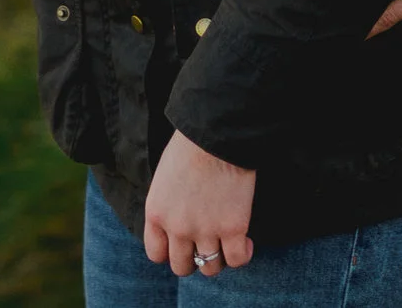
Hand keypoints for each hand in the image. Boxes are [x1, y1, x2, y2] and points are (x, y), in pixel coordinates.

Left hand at [143, 130, 254, 276]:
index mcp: (156, 213)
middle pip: (181, 266)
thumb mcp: (164, 178)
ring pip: (210, 268)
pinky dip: (242, 255)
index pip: (156, 254)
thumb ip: (166, 204)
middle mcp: (177, 228)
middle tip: (205, 244)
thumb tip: (176, 219)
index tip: (182, 243)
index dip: (170, 251)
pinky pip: (236, 260)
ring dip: (218, 259)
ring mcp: (206, 231)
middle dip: (193, 259)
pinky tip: (245, 241)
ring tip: (226, 243)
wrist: (215, 134)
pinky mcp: (233, 229)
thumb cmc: (190, 146)